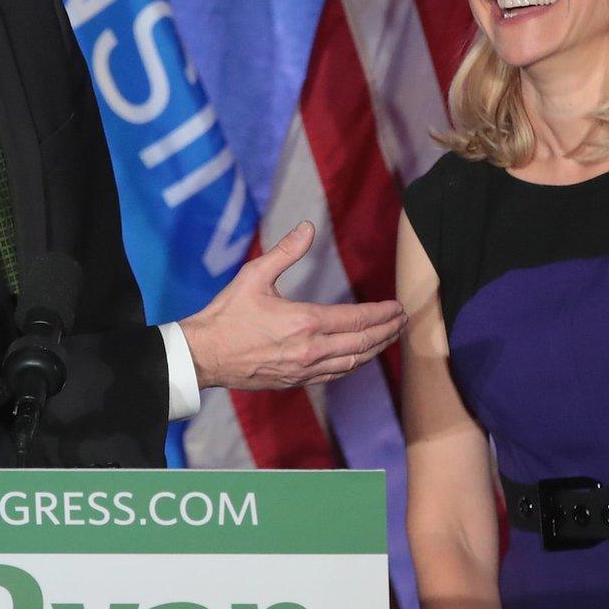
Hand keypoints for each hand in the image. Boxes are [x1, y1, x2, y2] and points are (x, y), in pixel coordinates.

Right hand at [180, 221, 407, 390]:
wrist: (203, 356)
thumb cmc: (227, 315)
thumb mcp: (254, 276)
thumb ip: (286, 251)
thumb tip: (307, 228)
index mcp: (304, 322)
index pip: (357, 319)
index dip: (382, 313)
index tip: (398, 307)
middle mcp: (310, 350)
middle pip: (363, 343)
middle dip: (388, 331)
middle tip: (404, 321)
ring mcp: (305, 369)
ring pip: (353, 362)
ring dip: (376, 349)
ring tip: (390, 337)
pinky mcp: (296, 381)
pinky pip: (336, 374)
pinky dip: (354, 364)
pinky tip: (360, 356)